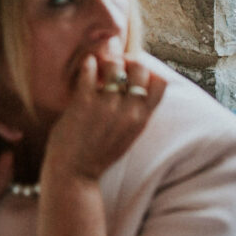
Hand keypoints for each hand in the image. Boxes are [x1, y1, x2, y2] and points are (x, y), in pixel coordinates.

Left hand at [43, 51, 165, 188]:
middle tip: (113, 66)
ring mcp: (106, 106)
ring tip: (97, 67)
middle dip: (127, 61)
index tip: (133, 73)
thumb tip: (135, 85)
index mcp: (141, 119)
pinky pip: (89, 71)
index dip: (148, 71)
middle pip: (140, 68)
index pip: (160, 82)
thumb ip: (135, 112)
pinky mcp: (83, 104)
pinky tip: (86, 67)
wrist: (75, 174)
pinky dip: (88, 64)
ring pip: (115, 65)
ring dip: (106, 61)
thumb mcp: (128, 134)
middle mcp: (128, 111)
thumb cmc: (99, 153)